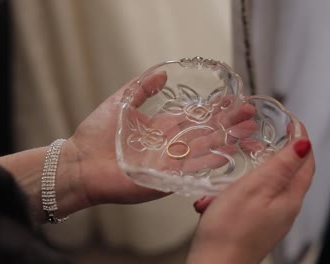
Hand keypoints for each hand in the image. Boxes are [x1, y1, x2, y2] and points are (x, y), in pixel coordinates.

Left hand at [67, 72, 257, 206]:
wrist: (79, 164)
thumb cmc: (95, 135)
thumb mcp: (121, 102)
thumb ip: (142, 89)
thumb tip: (162, 72)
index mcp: (162, 127)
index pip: (195, 116)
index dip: (214, 109)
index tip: (233, 101)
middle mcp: (170, 144)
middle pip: (205, 132)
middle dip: (228, 124)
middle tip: (250, 116)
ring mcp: (170, 162)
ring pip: (204, 149)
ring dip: (226, 141)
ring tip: (247, 134)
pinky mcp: (165, 178)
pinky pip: (191, 170)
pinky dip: (209, 163)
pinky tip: (227, 154)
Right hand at [187, 123, 314, 263]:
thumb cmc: (230, 231)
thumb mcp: (255, 188)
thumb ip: (281, 166)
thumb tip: (304, 145)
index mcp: (290, 197)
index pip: (306, 161)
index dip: (301, 138)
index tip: (291, 121)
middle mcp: (285, 208)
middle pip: (291, 172)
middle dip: (279, 150)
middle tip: (264, 135)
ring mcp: (272, 218)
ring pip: (271, 184)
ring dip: (258, 168)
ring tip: (241, 158)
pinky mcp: (256, 224)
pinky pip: (255, 197)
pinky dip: (243, 187)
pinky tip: (225, 190)